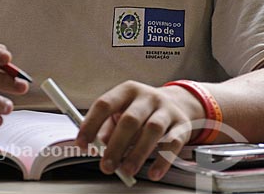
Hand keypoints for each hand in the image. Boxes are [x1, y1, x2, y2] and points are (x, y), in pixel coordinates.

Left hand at [76, 81, 203, 180]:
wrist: (178, 102)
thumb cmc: (143, 110)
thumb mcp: (122, 111)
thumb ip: (108, 128)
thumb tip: (96, 146)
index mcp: (127, 91)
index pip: (105, 104)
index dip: (91, 124)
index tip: (82, 144)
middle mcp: (147, 97)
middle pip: (130, 119)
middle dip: (116, 145)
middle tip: (106, 165)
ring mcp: (166, 110)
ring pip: (152, 130)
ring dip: (137, 153)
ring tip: (126, 170)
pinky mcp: (182, 125)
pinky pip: (172, 143)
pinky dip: (162, 160)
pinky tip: (153, 172)